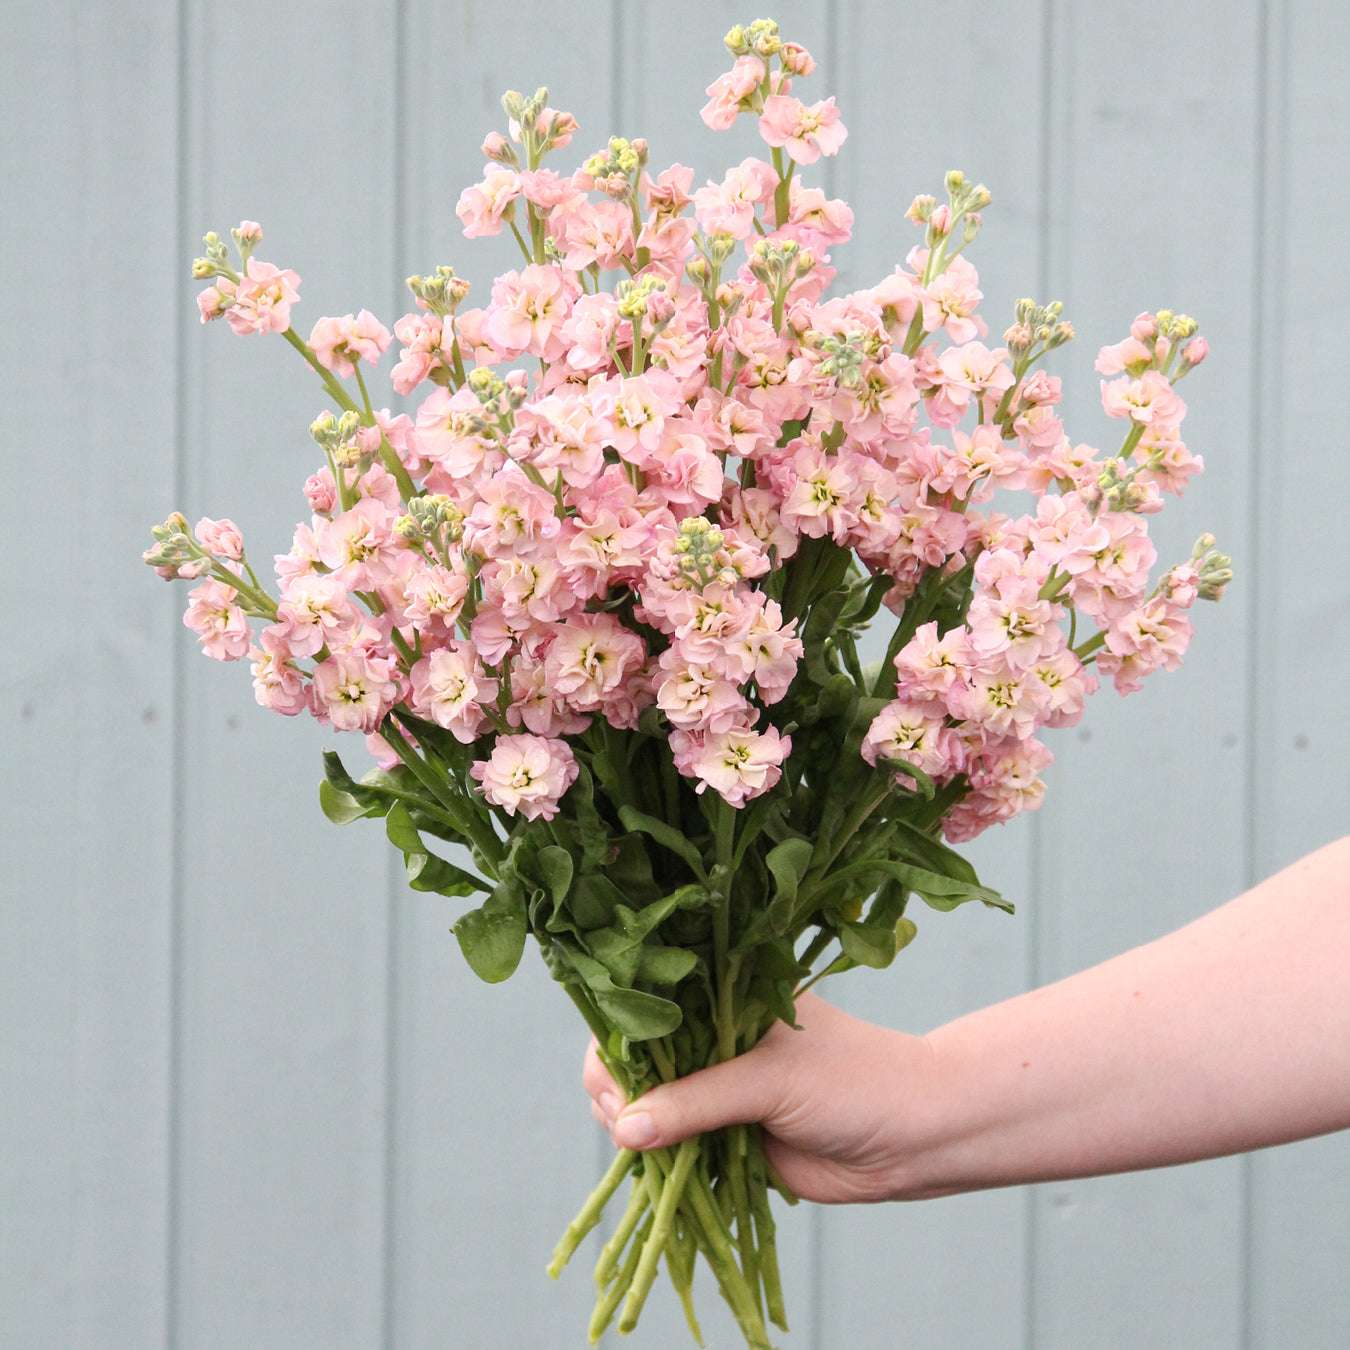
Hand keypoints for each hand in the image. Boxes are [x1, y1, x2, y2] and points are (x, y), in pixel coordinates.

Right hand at [582, 993, 942, 1203]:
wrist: (914, 1138)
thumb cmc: (853, 1082)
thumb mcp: (769, 1080)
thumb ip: (697, 1101)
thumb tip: (625, 1129)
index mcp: (723, 997)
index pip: (645, 1006)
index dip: (619, 1041)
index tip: (616, 1079)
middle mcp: (713, 1038)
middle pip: (635, 1059)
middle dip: (618, 1090)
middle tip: (629, 1122)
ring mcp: (717, 1088)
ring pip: (648, 1107)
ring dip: (635, 1131)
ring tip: (645, 1149)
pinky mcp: (726, 1137)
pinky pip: (673, 1148)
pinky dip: (657, 1162)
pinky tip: (651, 1169)